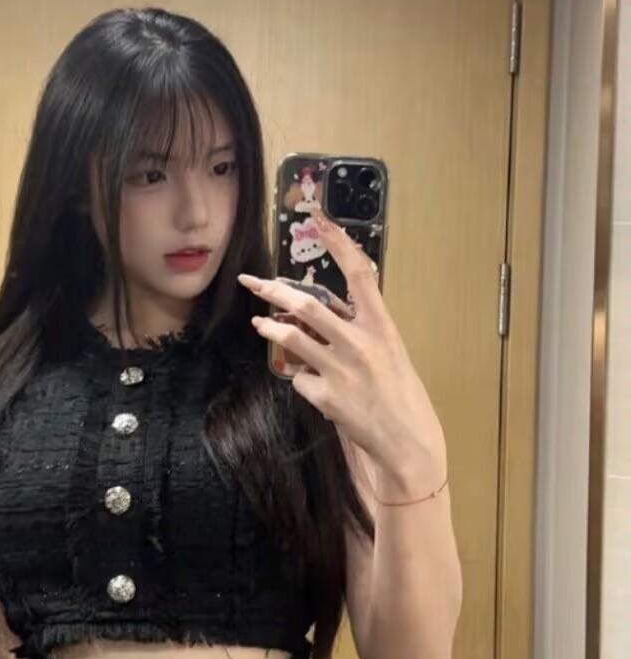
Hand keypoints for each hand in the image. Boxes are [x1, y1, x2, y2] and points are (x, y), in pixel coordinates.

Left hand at [238, 208, 445, 482]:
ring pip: (292, 339)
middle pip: (308, 305)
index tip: (319, 219)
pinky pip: (300, 378)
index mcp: (382, 326)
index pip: (360, 273)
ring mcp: (341, 369)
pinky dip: (302, 378)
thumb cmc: (401, 393)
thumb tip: (324, 313)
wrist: (406, 439)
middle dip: (274, 291)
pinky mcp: (326, 396)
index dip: (338, 243)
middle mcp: (360, 342)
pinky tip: (315, 386)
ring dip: (271, 329)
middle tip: (252, 282)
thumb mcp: (390, 351)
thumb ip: (360, 329)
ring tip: (260, 323)